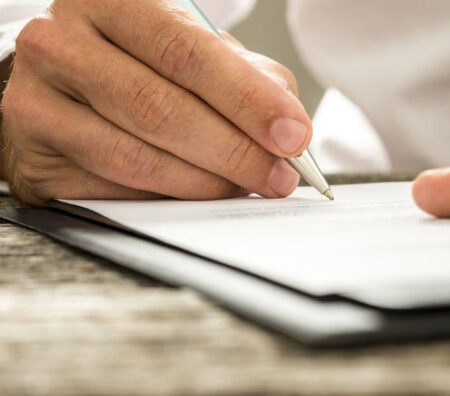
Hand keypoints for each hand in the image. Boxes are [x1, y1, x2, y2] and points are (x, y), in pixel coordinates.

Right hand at [1, 0, 310, 204]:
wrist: (62, 81)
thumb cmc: (140, 62)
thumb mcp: (194, 50)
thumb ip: (246, 79)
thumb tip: (289, 132)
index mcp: (112, 1)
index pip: (187, 52)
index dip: (248, 100)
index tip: (293, 136)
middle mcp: (61, 41)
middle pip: (160, 108)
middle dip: (234, 151)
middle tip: (278, 177)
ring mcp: (36, 99)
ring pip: (135, 156)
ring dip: (205, 182)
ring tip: (244, 187)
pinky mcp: (33, 154)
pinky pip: (111, 188)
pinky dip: (167, 198)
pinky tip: (196, 195)